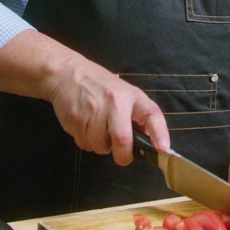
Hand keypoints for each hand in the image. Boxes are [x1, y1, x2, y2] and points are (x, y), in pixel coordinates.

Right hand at [46, 59, 170, 165]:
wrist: (67, 73)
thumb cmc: (100, 85)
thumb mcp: (123, 93)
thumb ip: (136, 116)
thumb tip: (149, 141)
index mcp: (131, 96)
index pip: (150, 114)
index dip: (159, 132)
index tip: (163, 149)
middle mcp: (115, 102)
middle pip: (123, 139)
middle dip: (123, 155)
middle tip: (122, 155)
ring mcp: (94, 112)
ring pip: (101, 147)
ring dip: (101, 146)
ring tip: (97, 129)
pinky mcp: (76, 120)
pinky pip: (85, 145)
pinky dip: (86, 142)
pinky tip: (85, 126)